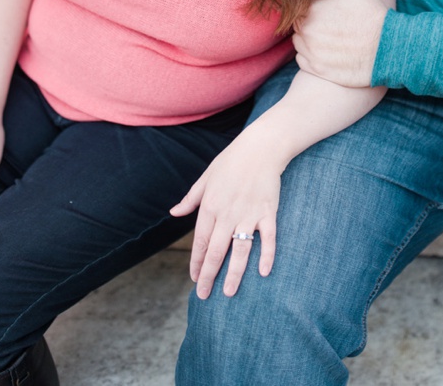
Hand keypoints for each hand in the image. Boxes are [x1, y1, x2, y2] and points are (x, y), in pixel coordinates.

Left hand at [170, 135, 287, 298]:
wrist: (261, 147)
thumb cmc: (231, 161)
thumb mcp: (205, 178)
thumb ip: (190, 199)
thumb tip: (174, 213)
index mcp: (210, 207)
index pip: (200, 242)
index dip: (197, 263)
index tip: (195, 279)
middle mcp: (227, 214)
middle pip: (216, 252)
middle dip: (209, 276)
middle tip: (205, 295)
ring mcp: (249, 214)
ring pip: (240, 250)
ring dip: (234, 273)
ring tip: (229, 292)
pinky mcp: (267, 212)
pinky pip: (267, 238)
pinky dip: (266, 255)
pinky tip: (263, 271)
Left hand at [292, 0, 386, 87]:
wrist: (388, 49)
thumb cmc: (372, 16)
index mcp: (313, 8)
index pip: (298, 3)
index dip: (312, 4)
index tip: (325, 7)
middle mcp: (307, 31)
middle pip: (297, 22)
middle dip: (309, 20)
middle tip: (330, 21)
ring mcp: (310, 51)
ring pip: (298, 40)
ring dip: (309, 37)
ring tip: (331, 36)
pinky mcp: (316, 69)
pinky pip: (302, 58)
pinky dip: (310, 54)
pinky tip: (328, 50)